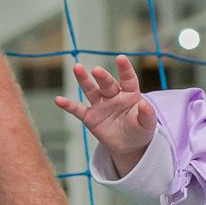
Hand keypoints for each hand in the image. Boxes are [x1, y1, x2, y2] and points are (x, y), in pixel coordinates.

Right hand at [54, 55, 157, 170]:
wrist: (128, 146)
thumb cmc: (139, 130)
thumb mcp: (147, 124)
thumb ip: (147, 114)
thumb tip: (144, 104)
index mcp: (130, 94)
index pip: (128, 79)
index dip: (125, 69)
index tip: (121, 58)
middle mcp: (114, 95)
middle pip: (107, 83)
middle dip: (102, 77)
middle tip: (96, 70)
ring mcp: (100, 105)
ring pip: (91, 90)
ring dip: (84, 79)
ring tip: (77, 68)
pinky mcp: (90, 117)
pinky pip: (78, 109)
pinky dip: (68, 105)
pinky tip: (58, 100)